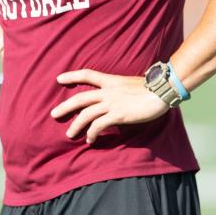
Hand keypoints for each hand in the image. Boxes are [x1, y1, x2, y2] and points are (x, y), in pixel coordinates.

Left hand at [50, 69, 168, 143]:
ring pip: (86, 114)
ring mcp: (112, 103)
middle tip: (53, 114)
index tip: (58, 79)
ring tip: (69, 134)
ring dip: (76, 125)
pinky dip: (92, 133)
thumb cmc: (152, 89)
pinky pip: (99, 125)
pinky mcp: (118, 114)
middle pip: (80, 98)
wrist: (162, 91)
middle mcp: (108, 91)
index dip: (72, 76)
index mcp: (111, 81)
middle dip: (65, 107)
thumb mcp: (132, 84)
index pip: (87, 74)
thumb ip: (121, 89)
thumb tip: (119, 97)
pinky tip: (90, 140)